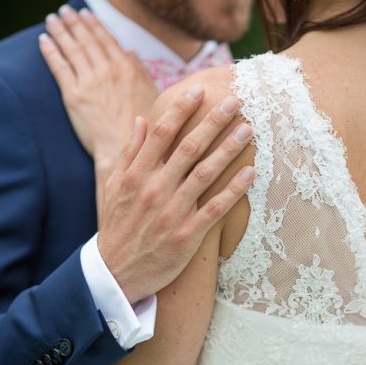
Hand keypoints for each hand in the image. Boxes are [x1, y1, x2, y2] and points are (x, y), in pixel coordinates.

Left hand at [39, 5, 157, 175]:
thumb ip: (139, 71)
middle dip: (74, 23)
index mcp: (127, 68)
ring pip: (72, 49)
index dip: (94, 25)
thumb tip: (130, 52)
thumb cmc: (141, 126)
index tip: (85, 14)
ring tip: (52, 19)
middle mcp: (107, 70)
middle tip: (64, 11)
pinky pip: (60, 67)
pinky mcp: (73, 95)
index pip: (106, 40)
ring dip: (61, 31)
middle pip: (87, 40)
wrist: (124, 148)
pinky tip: (44, 40)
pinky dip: (51, 51)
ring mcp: (90, 81)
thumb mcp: (150, 94)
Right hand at [93, 86, 254, 303]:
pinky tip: (251, 172)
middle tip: (235, 100)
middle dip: (213, 121)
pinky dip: (233, 190)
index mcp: (136, 175)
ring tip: (248, 130)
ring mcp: (172, 213)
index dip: (181, 109)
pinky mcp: (187, 236)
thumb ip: (130, 152)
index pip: (161, 133)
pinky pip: (215, 208)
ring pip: (205, 174)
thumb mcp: (114, 187)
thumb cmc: (119, 226)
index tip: (200, 89)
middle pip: (188, 148)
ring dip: (229, 149)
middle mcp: (154, 189)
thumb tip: (142, 119)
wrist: (115, 274)